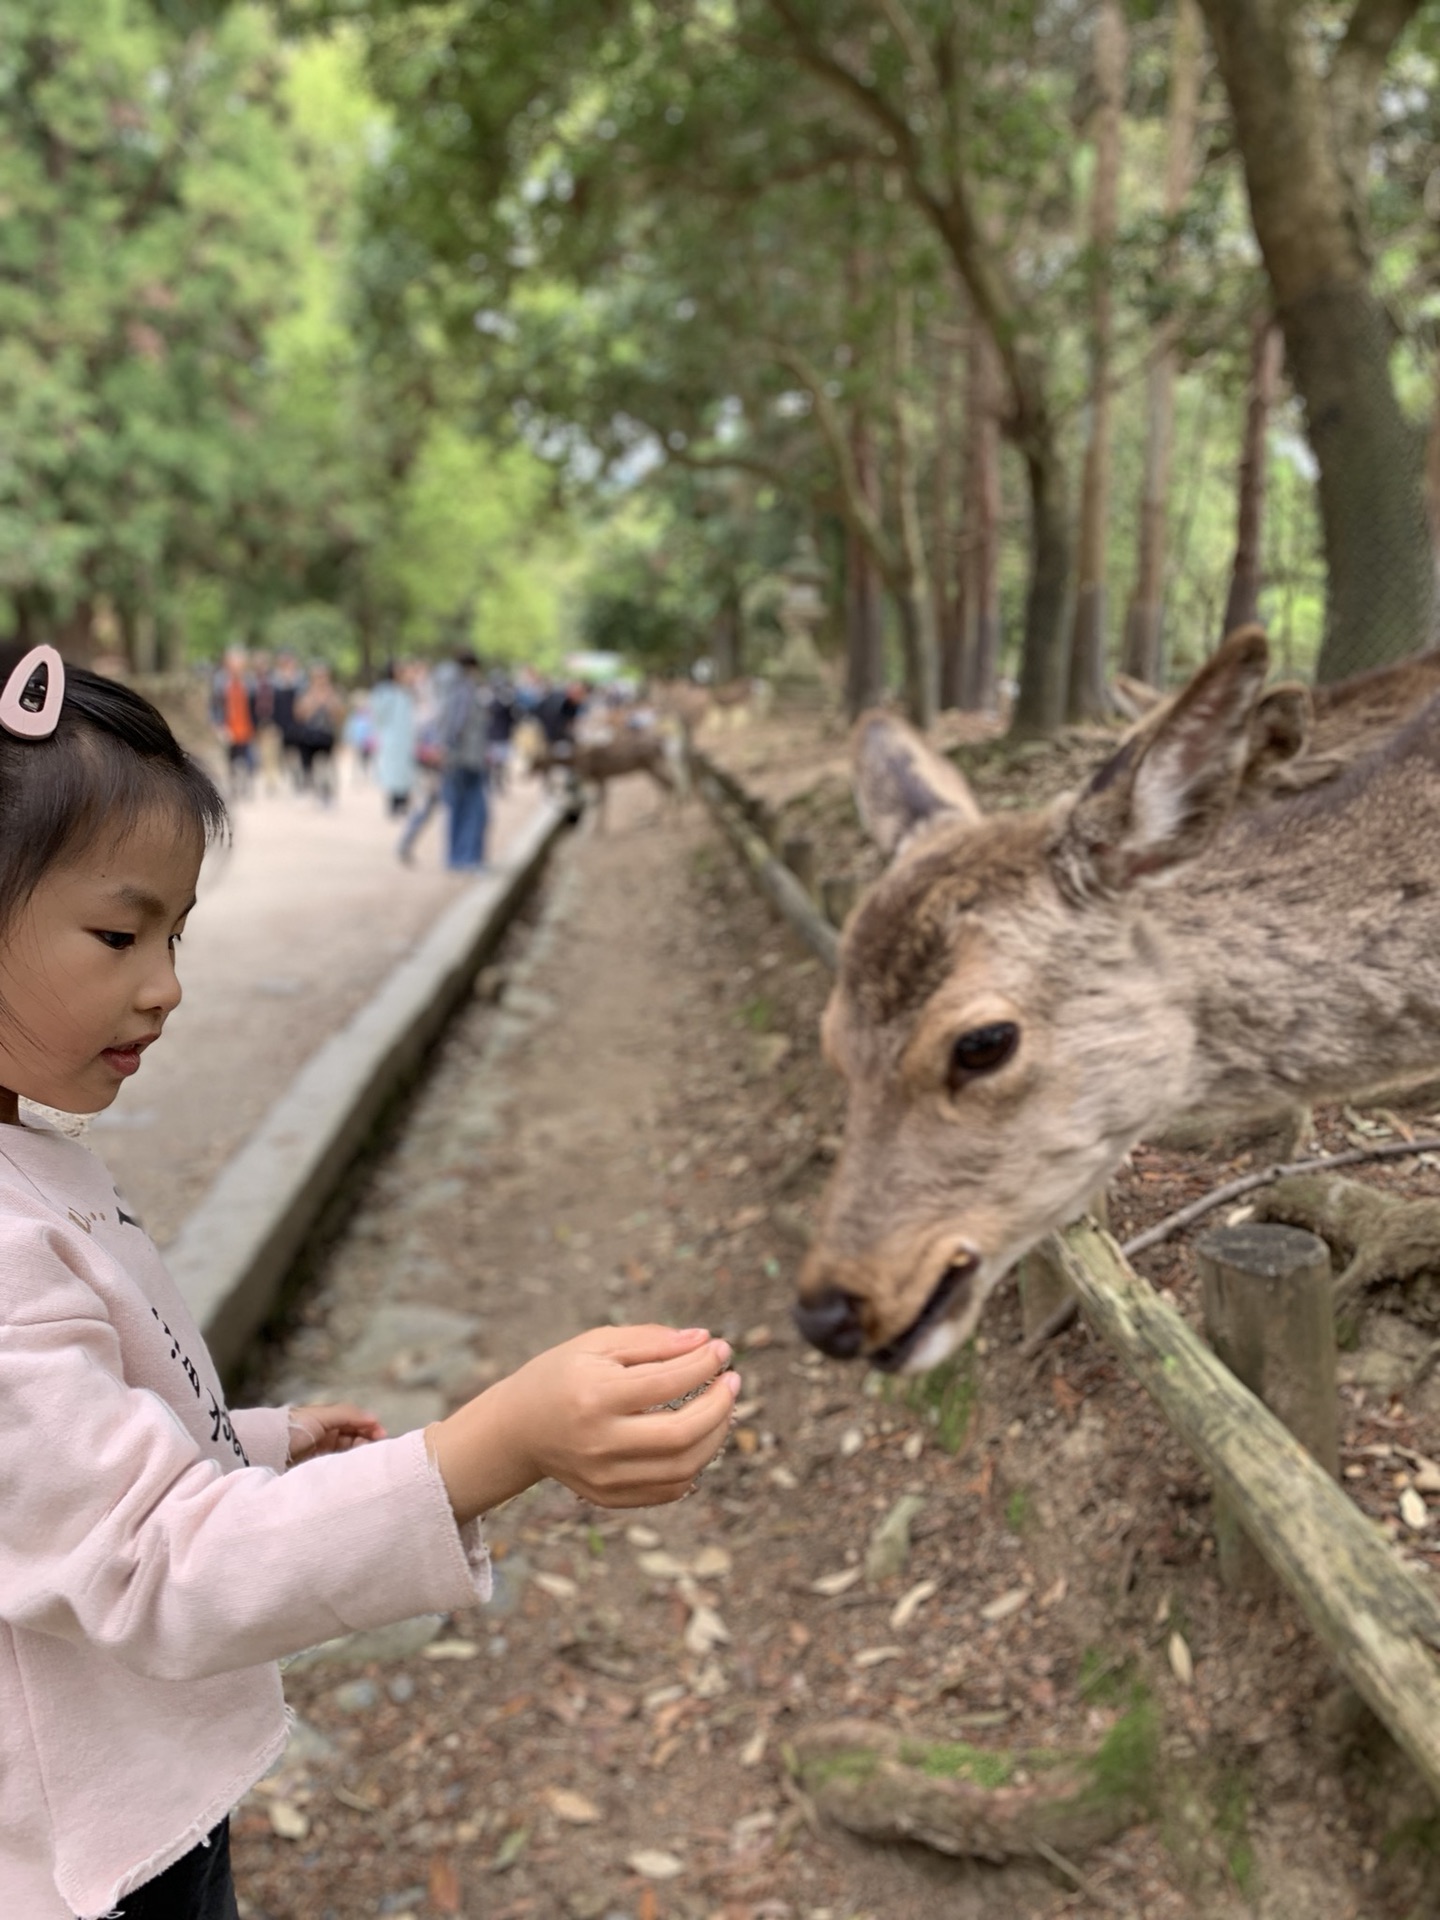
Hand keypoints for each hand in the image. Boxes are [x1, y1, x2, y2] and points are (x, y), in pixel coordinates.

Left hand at [287, 1402, 387, 1465]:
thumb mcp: (321, 1416)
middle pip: (354, 1440)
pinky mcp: (316, 1472)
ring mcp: (321, 1456)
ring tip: (366, 1463)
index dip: (370, 1428)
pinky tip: (354, 1473)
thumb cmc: (294, 1428)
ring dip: (358, 1457)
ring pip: (347, 1455)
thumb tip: (375, 1417)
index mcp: (328, 1422)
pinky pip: (337, 1470)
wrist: (265, 1450)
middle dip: (367, 1444)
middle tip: (375, 1451)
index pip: (356, 1424)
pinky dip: (347, 1470)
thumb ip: (348, 1414)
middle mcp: (326, 1438)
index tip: (382, 1436)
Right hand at [427, 1325, 740, 1522]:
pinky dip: (694, 1463)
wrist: (517, 1429)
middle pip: (681, 1433)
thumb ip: (651, 1340)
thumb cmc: (561, 1375)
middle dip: (719, 1405)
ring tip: (722, 1407)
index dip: (704, 1365)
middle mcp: (599, 1442)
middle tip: (733, 1381)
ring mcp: (605, 1476)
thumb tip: (705, 1340)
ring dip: (715, 1435)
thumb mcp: (596, 1344)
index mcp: (594, 1396)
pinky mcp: (610, 1497)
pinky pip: (669, 1489)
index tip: (722, 1349)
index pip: (666, 1383)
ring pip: (683, 1467)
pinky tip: (698, 1436)